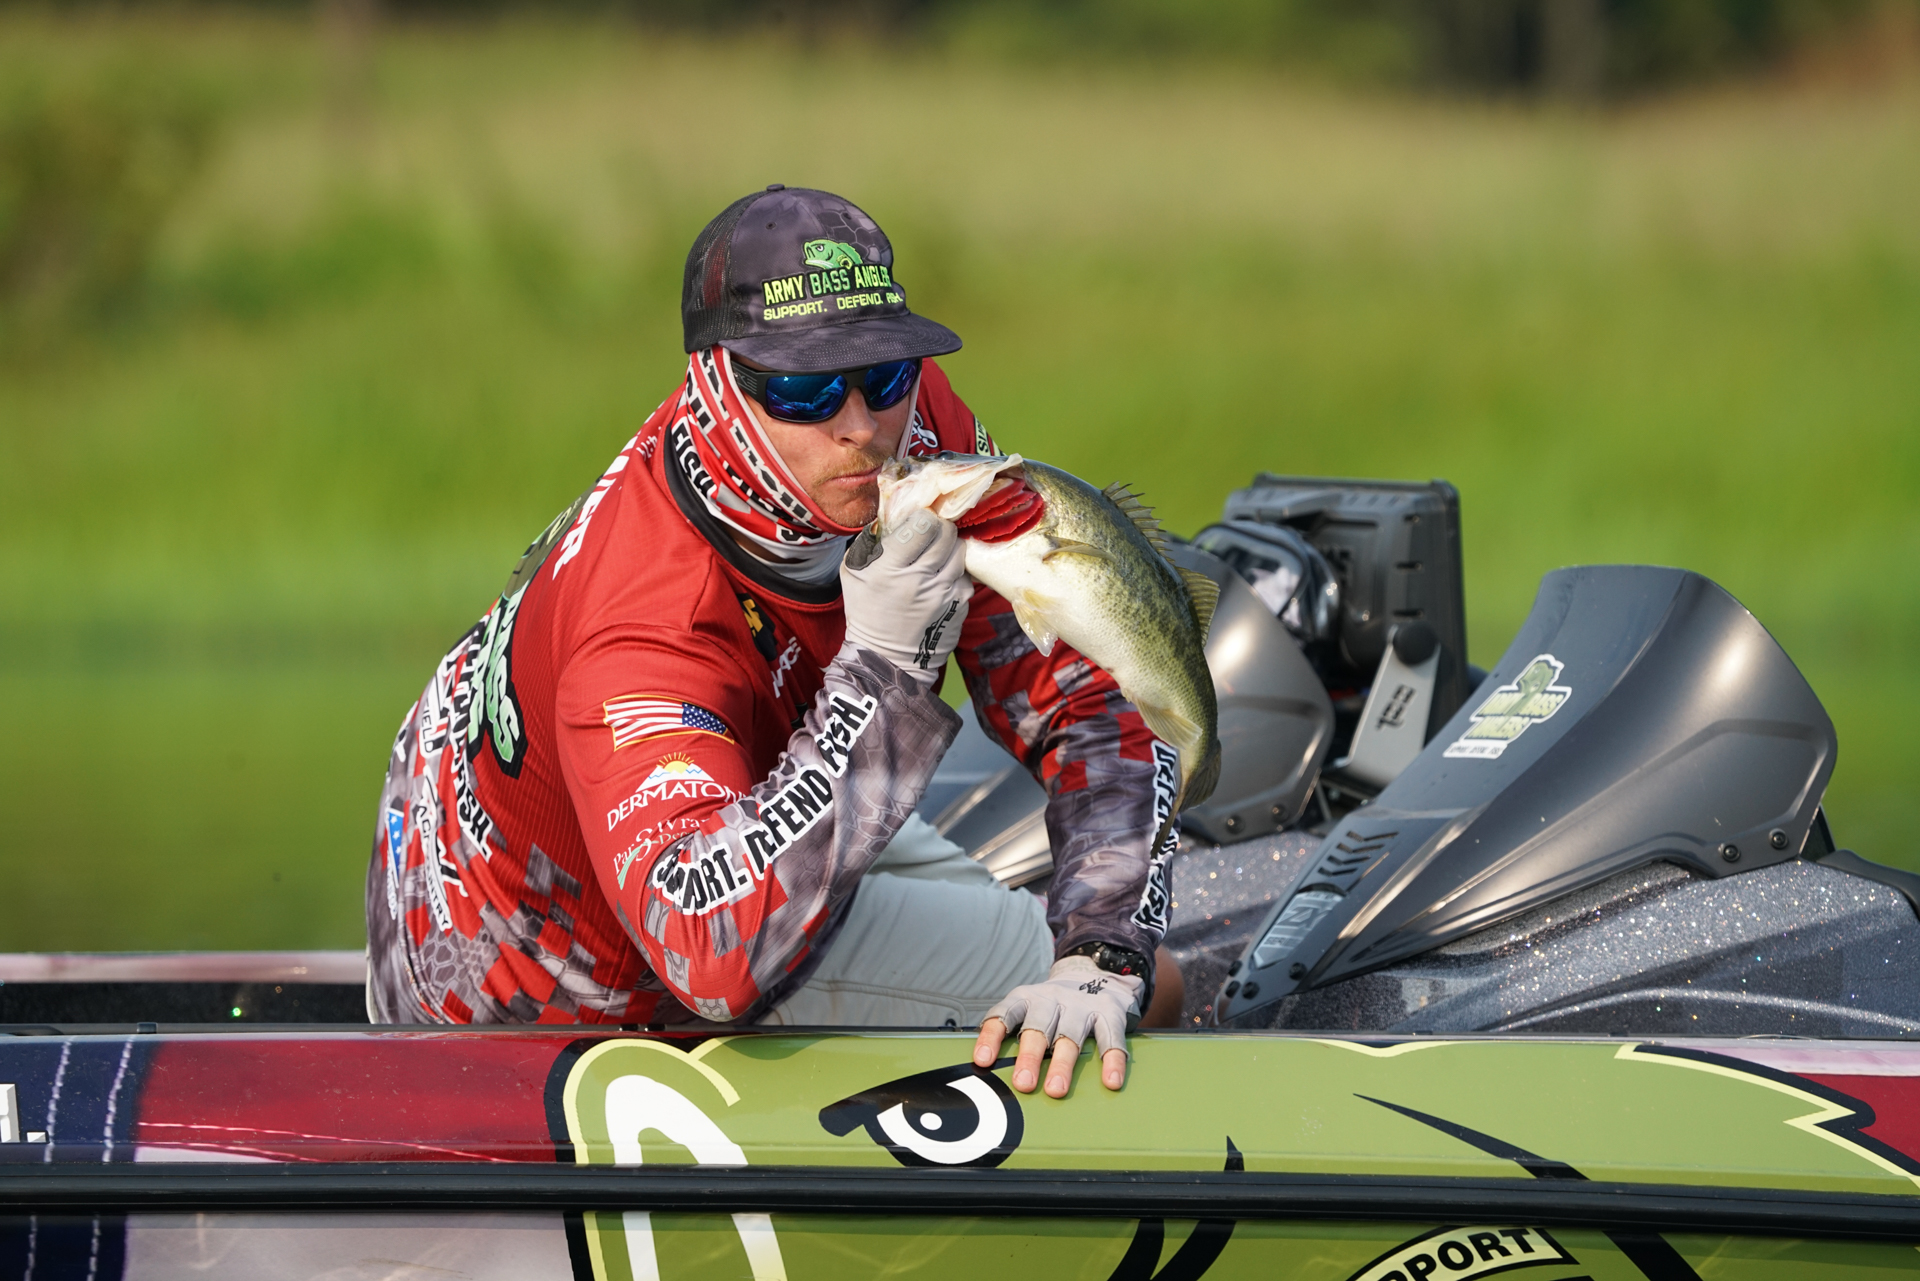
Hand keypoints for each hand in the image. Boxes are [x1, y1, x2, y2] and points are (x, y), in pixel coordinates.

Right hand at [841, 508, 969, 675]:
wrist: (888, 659)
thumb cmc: (867, 611)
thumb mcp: (853, 573)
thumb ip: (869, 540)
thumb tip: (892, 513)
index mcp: (889, 569)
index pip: (922, 525)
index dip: (923, 518)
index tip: (918, 522)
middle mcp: (920, 580)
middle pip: (946, 533)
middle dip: (939, 528)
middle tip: (930, 535)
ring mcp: (944, 594)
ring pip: (960, 551)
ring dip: (949, 549)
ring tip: (935, 558)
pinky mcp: (960, 606)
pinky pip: (965, 575)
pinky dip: (955, 573)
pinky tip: (940, 581)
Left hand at [972, 956, 1141, 1098]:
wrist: (1092, 973)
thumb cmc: (1051, 1006)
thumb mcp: (1028, 1008)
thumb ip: (1012, 1034)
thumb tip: (989, 1071)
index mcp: (1026, 999)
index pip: (1004, 1015)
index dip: (992, 1036)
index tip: (983, 1060)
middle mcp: (1051, 1000)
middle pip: (1038, 1029)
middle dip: (1030, 1057)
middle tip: (1023, 1083)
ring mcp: (1081, 1006)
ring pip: (1070, 1036)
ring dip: (1062, 1064)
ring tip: (1056, 1090)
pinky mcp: (1108, 1013)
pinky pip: (1110, 1038)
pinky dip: (1112, 1061)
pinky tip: (1110, 1081)